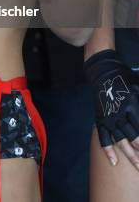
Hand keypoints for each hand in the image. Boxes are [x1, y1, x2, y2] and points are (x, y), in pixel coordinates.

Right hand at [84, 49, 138, 169]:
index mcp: (132, 105)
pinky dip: (108, 149)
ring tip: (137, 166)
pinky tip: (113, 161)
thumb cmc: (125, 78)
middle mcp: (121, 113)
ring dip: (130, 155)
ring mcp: (109, 117)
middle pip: (134, 138)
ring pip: (120, 141)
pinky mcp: (101, 118)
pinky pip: (103, 137)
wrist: (103, 71)